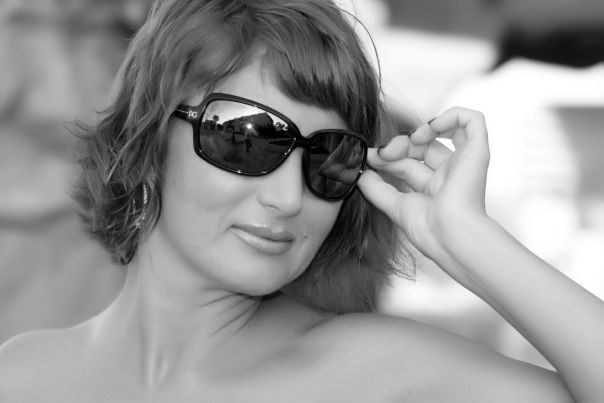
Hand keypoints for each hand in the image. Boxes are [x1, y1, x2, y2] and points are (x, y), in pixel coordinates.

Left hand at [357, 107, 489, 257]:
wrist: (449, 233)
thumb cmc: (428, 229)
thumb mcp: (394, 205)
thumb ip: (377, 189)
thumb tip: (361, 175)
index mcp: (434, 190)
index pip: (408, 163)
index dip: (388, 156)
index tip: (370, 157)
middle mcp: (450, 175)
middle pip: (423, 146)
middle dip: (400, 144)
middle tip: (385, 152)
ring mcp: (464, 162)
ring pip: (447, 130)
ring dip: (424, 128)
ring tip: (413, 138)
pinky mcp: (477, 151)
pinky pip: (472, 120)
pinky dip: (450, 115)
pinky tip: (431, 129)